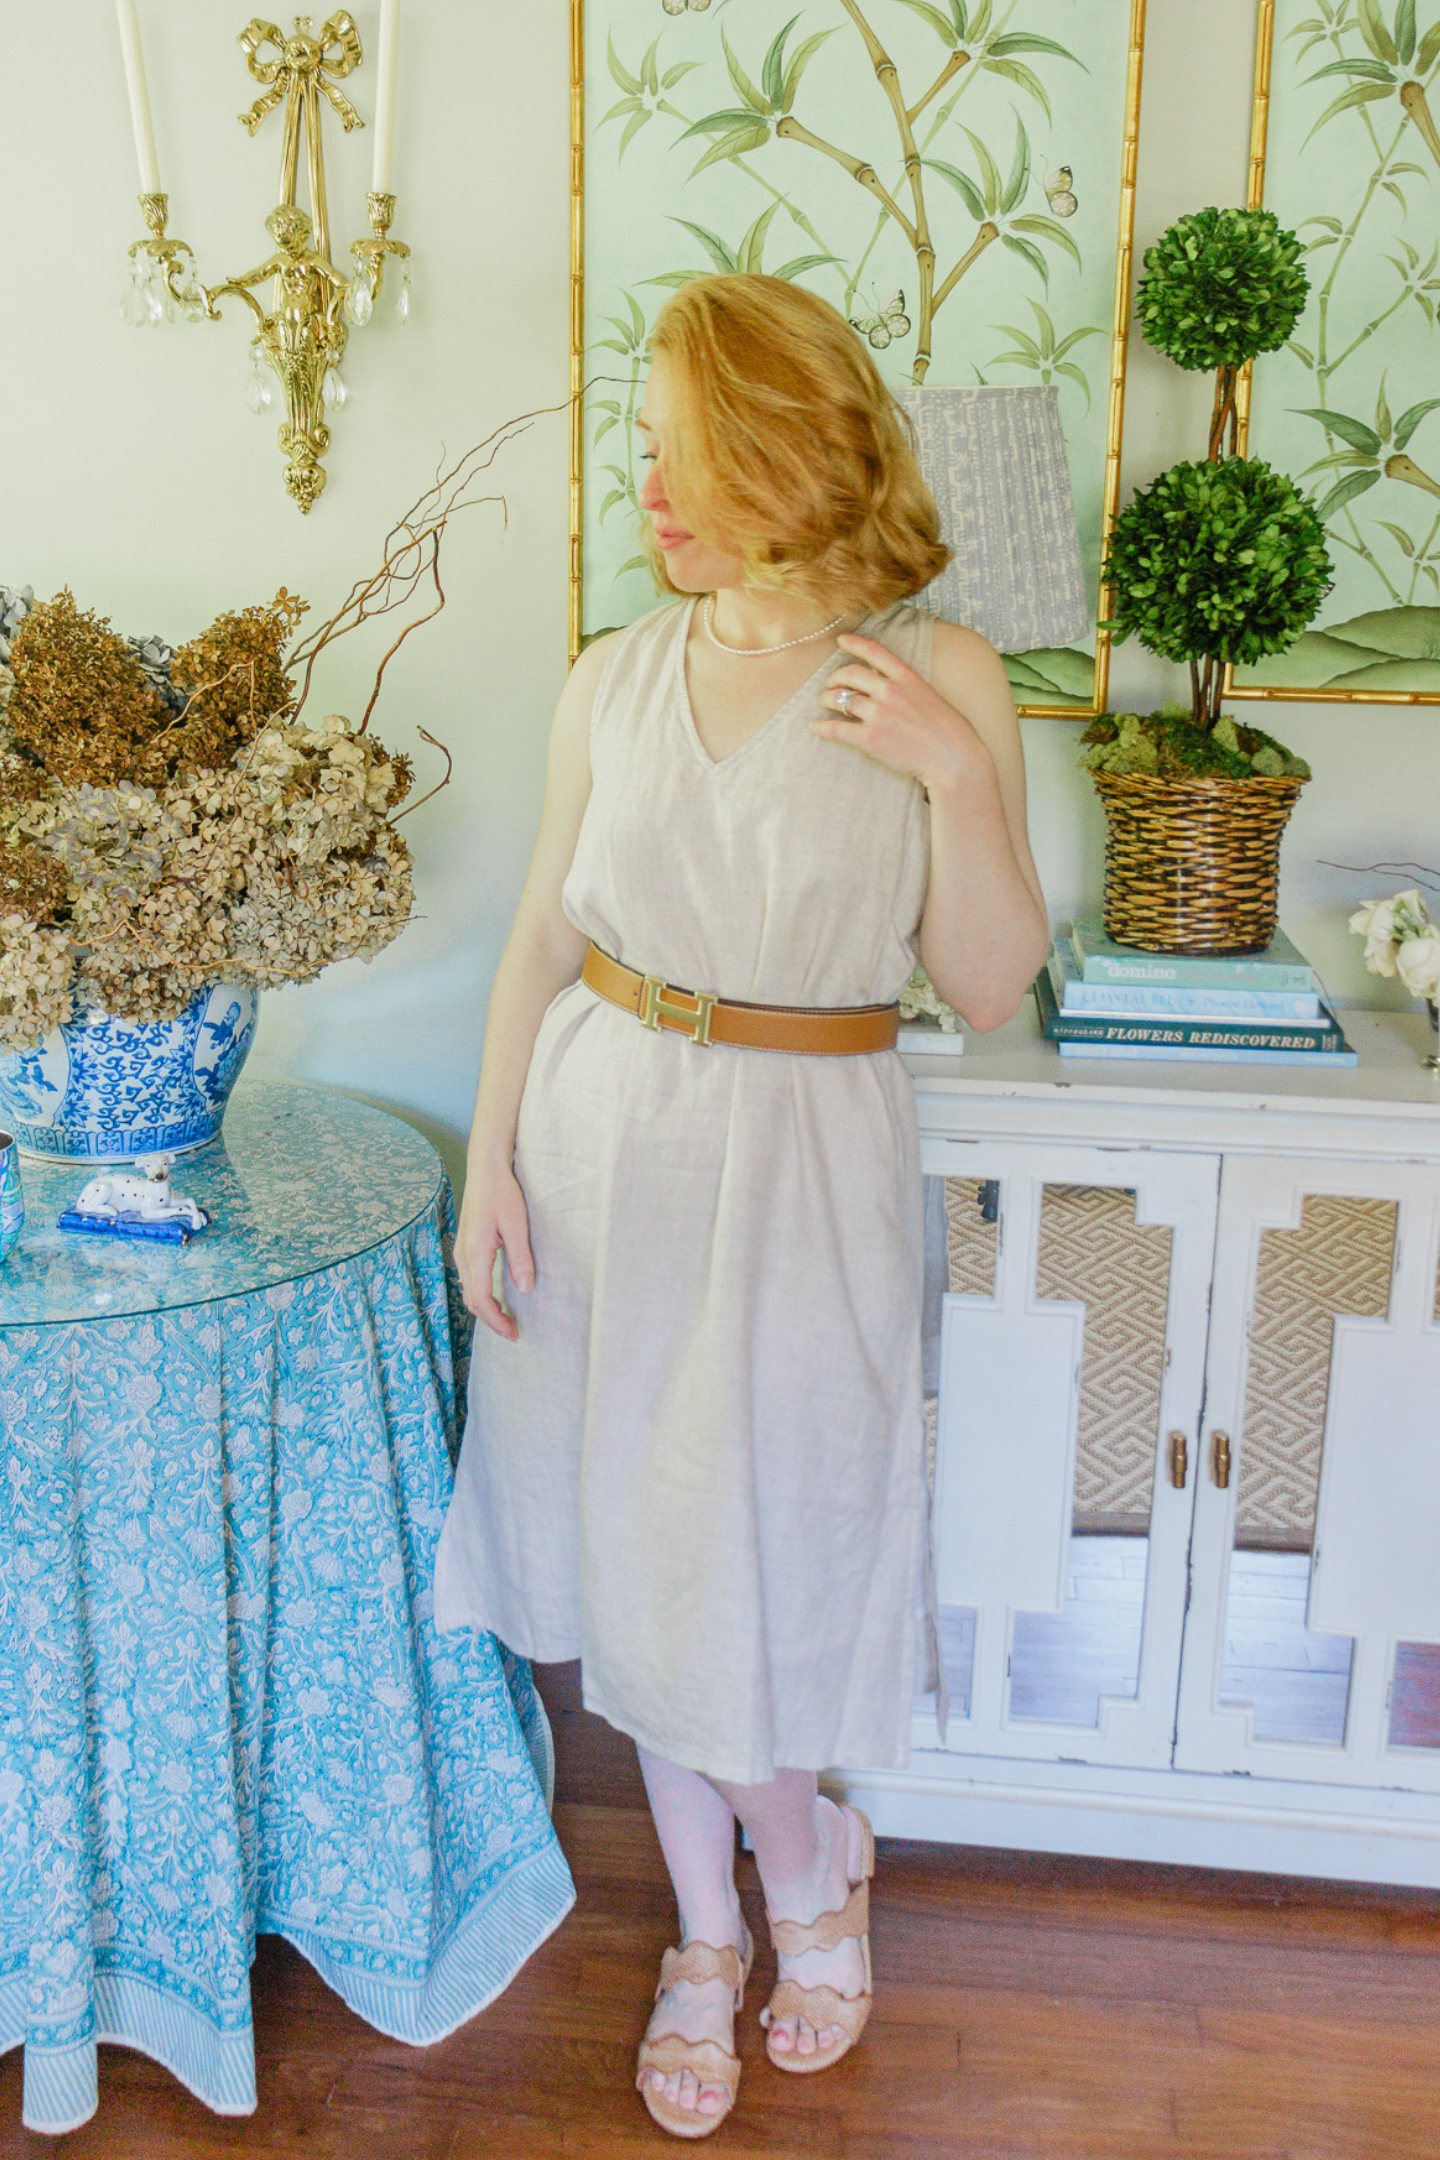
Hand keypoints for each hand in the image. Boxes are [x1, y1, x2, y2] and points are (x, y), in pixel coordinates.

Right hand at [456, 1163, 534, 1339]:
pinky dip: (482, 1295)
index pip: (481, 1300)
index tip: (514, 1333)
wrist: (485, 1169)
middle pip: (472, 1301)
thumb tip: (525, 1288)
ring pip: (469, 1291)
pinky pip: (470, 1280)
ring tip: (508, 1319)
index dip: (497, 1322)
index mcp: (475, 1253)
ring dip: (486, 1309)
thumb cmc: (502, 1192)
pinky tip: (498, 1297)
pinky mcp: (465, 1246)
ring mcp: (461, 1251)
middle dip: (491, 1321)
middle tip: (514, 1332)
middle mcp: (463, 1256)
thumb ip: (520, 1258)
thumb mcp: (517, 1224)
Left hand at [812, 633, 988, 793]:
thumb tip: (887, 684)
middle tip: (830, 684)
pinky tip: (816, 727)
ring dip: (828, 700)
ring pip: (840, 699)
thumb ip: (907, 687)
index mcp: (907, 677)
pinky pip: (837, 729)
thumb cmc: (948, 730)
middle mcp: (890, 691)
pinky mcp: (870, 738)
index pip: (875, 652)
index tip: (841, 640)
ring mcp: (879, 714)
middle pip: (850, 674)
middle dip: (835, 677)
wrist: (953, 758)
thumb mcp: (930, 695)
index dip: (854, 643)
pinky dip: (823, 727)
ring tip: (826, 703)